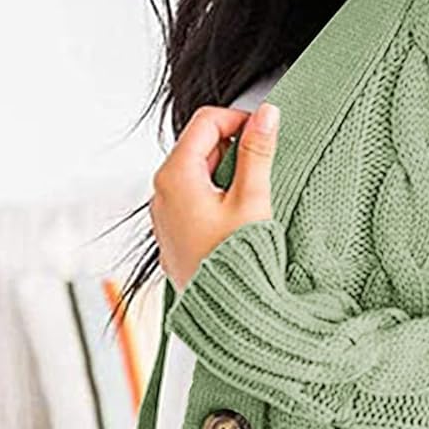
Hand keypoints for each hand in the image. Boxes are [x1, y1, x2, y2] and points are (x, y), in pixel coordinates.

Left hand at [150, 100, 280, 292]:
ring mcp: (164, 214)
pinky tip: (235, 219)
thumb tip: (266, 114)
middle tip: (261, 170)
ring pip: (196, 174)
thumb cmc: (234, 263)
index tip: (264, 133)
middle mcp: (161, 192)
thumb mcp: (252, 200)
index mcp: (176, 176)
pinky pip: (192, 200)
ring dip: (225, 175)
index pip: (206, 121)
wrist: (224, 313)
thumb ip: (258, 152)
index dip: (239, 120)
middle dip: (233, 150)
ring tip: (250, 200)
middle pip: (199, 146)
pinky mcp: (172, 233)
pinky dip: (215, 198)